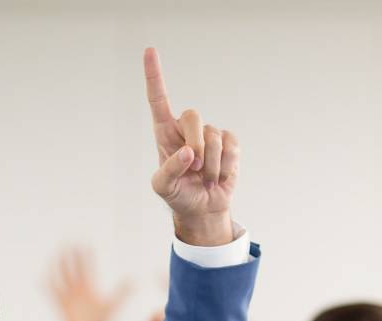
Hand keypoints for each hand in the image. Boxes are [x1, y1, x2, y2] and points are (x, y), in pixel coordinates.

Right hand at [48, 248, 132, 320]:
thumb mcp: (112, 304)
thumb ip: (122, 292)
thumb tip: (134, 280)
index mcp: (89, 288)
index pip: (87, 268)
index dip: (85, 258)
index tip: (85, 245)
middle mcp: (78, 290)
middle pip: (73, 270)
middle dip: (71, 258)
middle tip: (69, 244)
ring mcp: (69, 297)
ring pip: (63, 278)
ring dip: (60, 267)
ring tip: (57, 256)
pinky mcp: (62, 305)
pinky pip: (53, 293)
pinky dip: (48, 286)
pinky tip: (44, 278)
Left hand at [144, 48, 236, 245]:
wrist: (202, 208)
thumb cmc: (178, 195)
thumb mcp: (163, 188)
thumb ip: (170, 170)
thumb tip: (189, 153)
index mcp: (165, 133)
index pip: (158, 99)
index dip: (154, 75)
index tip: (149, 50)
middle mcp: (186, 129)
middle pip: (193, 116)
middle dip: (196, 143)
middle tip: (195, 168)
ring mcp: (209, 135)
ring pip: (214, 137)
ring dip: (211, 165)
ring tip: (206, 178)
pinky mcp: (229, 144)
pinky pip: (231, 146)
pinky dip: (226, 166)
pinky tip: (220, 175)